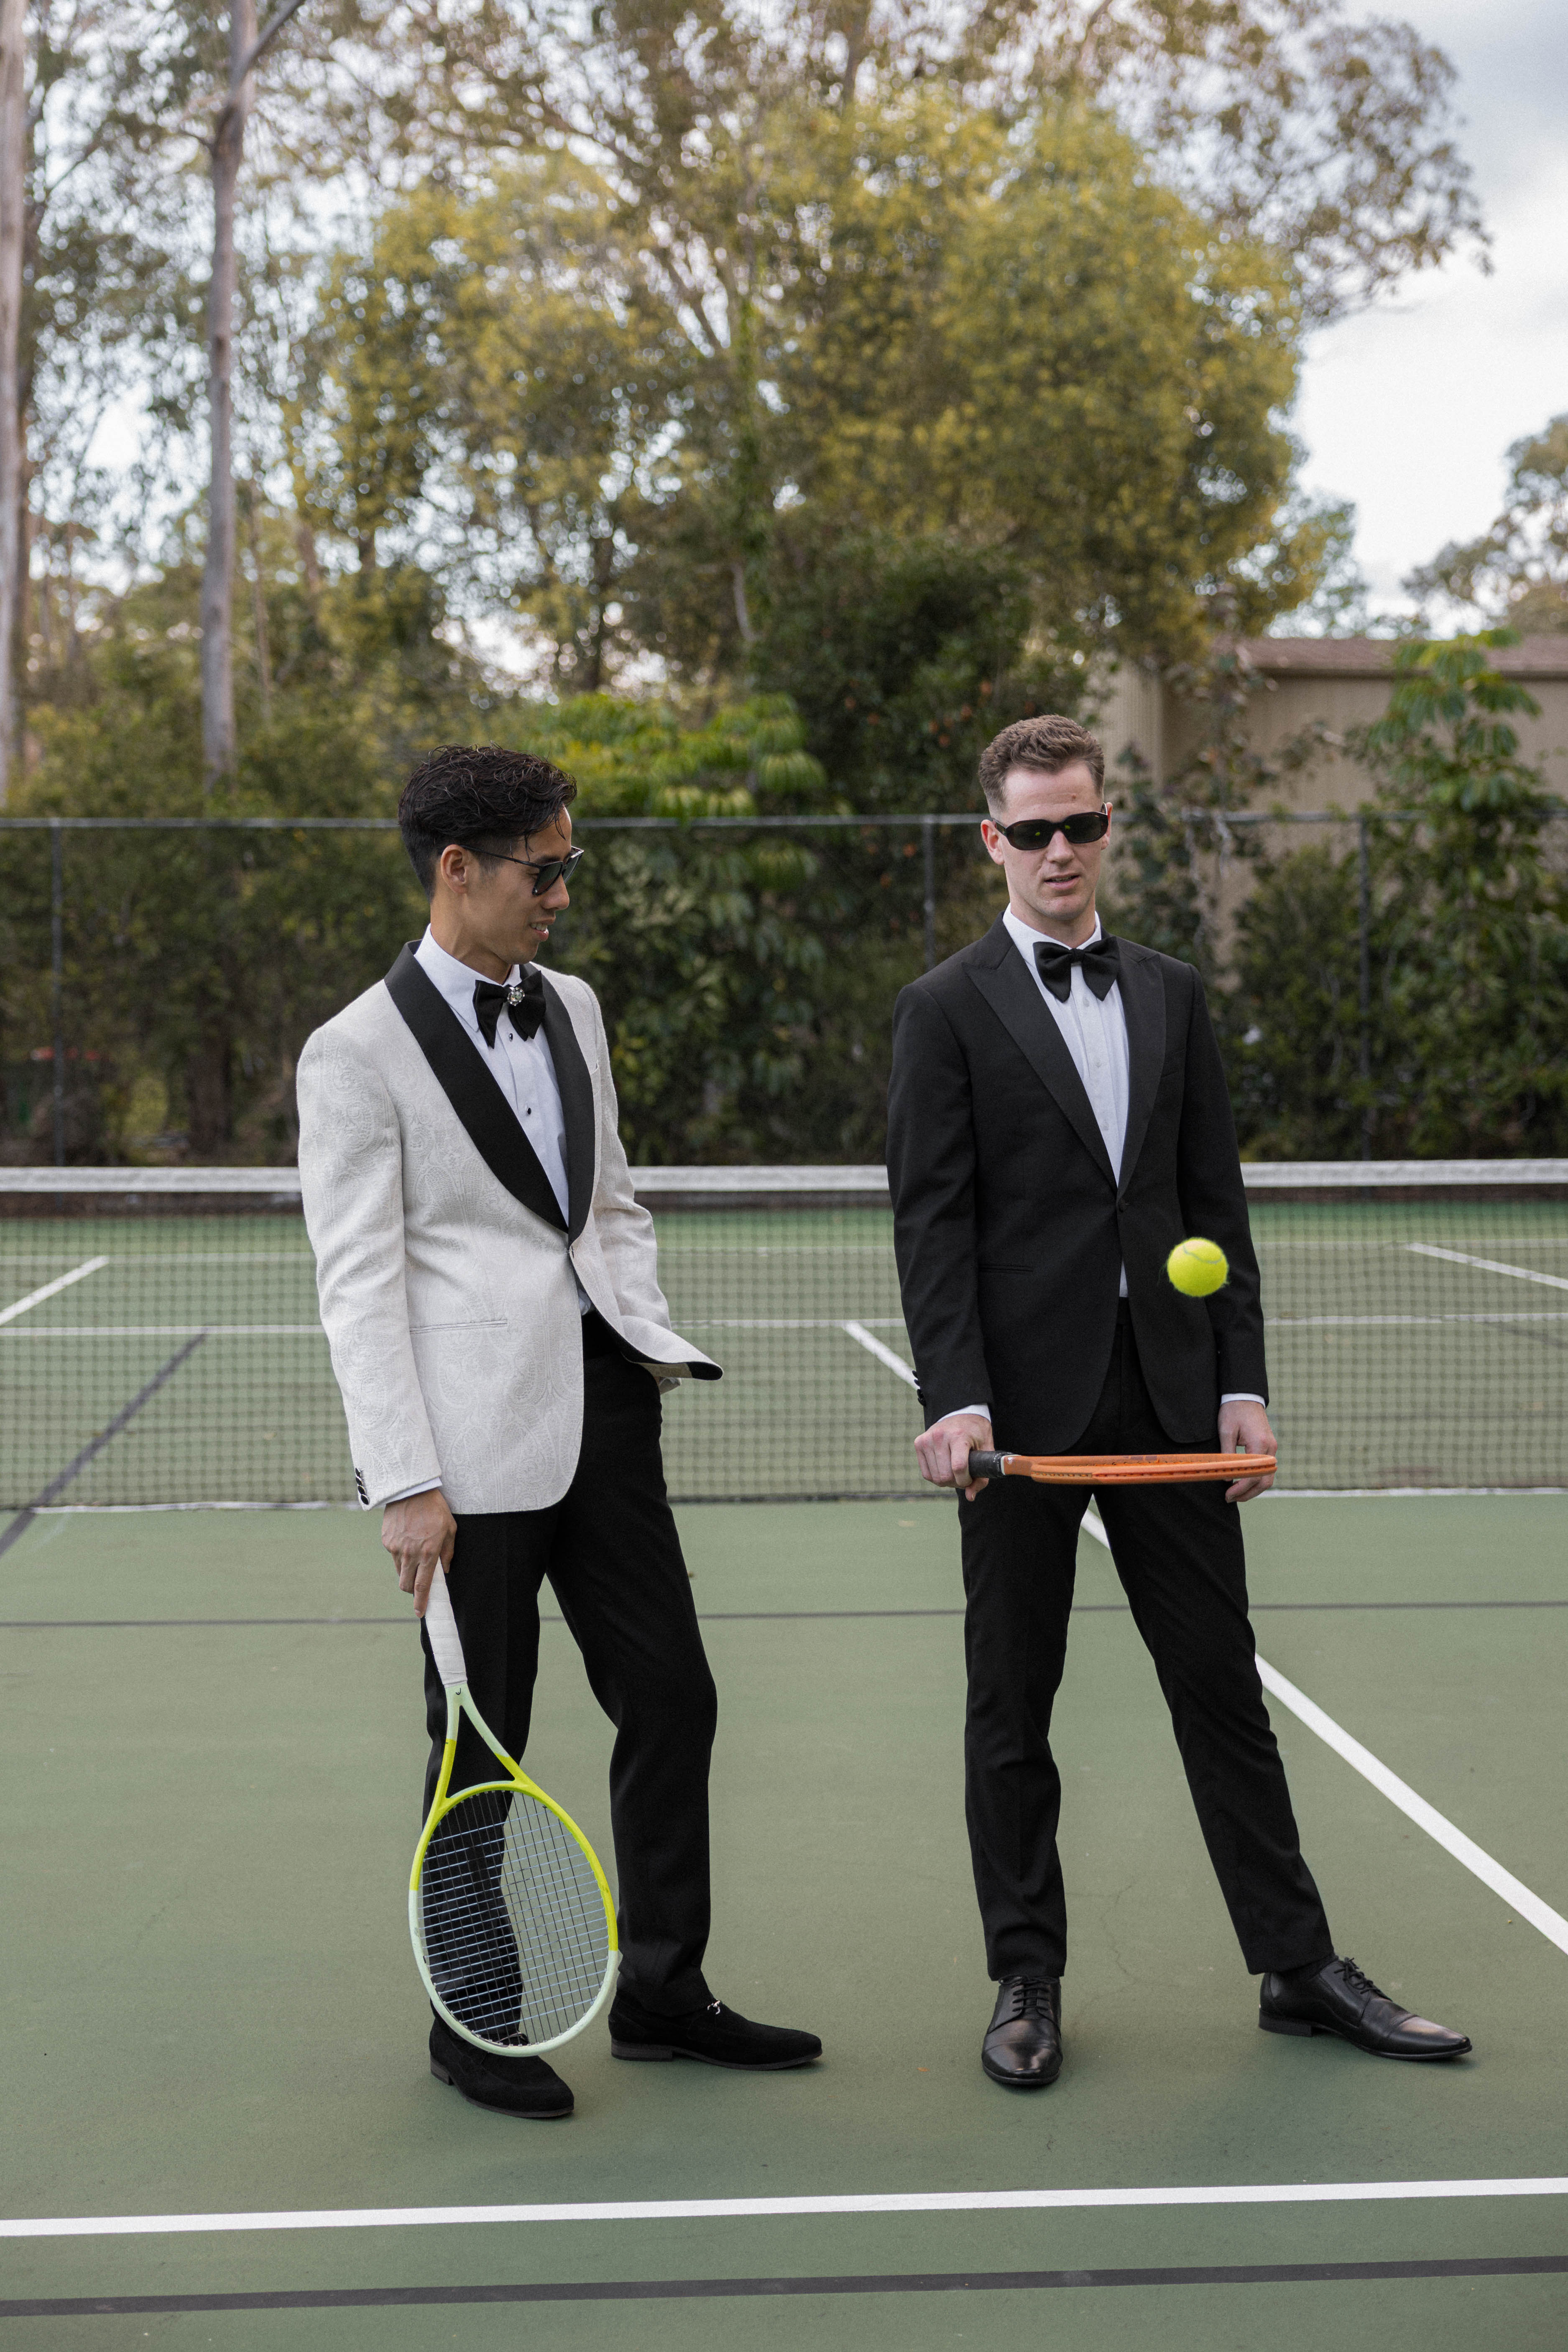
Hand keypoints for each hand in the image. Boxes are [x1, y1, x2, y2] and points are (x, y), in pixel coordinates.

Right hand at [381, 1489, 456, 1612]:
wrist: (412, 1488)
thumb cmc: (436, 1508)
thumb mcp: (450, 1529)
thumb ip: (448, 1552)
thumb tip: (444, 1570)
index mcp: (428, 1553)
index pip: (422, 1585)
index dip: (421, 1602)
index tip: (420, 1613)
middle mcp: (410, 1553)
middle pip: (405, 1584)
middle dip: (411, 1590)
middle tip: (418, 1584)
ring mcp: (395, 1547)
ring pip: (399, 1571)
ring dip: (406, 1571)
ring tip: (416, 1554)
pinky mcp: (386, 1540)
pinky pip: (393, 1555)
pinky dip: (401, 1554)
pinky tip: (408, 1539)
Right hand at [915, 1412, 994, 1502]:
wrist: (961, 1414)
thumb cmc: (976, 1434)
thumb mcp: (986, 1450)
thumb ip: (982, 1476)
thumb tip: (970, 1497)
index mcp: (958, 1436)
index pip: (958, 1467)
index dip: (965, 1480)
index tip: (970, 1479)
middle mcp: (940, 1436)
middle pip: (945, 1476)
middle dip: (956, 1482)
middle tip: (964, 1475)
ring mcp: (927, 1439)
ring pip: (935, 1478)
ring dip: (946, 1481)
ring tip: (955, 1471)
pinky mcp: (919, 1443)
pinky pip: (926, 1474)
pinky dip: (936, 1477)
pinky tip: (945, 1468)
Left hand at [1220, 1400, 1276, 1503]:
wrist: (1245, 1396)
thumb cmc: (1233, 1411)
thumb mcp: (1226, 1431)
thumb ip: (1228, 1455)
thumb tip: (1227, 1477)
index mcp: (1260, 1444)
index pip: (1253, 1475)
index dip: (1240, 1489)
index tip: (1227, 1495)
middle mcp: (1270, 1448)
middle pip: (1265, 1481)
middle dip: (1248, 1493)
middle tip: (1231, 1499)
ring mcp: (1272, 1448)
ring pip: (1268, 1477)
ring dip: (1253, 1489)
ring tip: (1236, 1495)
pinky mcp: (1269, 1447)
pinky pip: (1266, 1469)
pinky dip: (1257, 1479)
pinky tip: (1243, 1483)